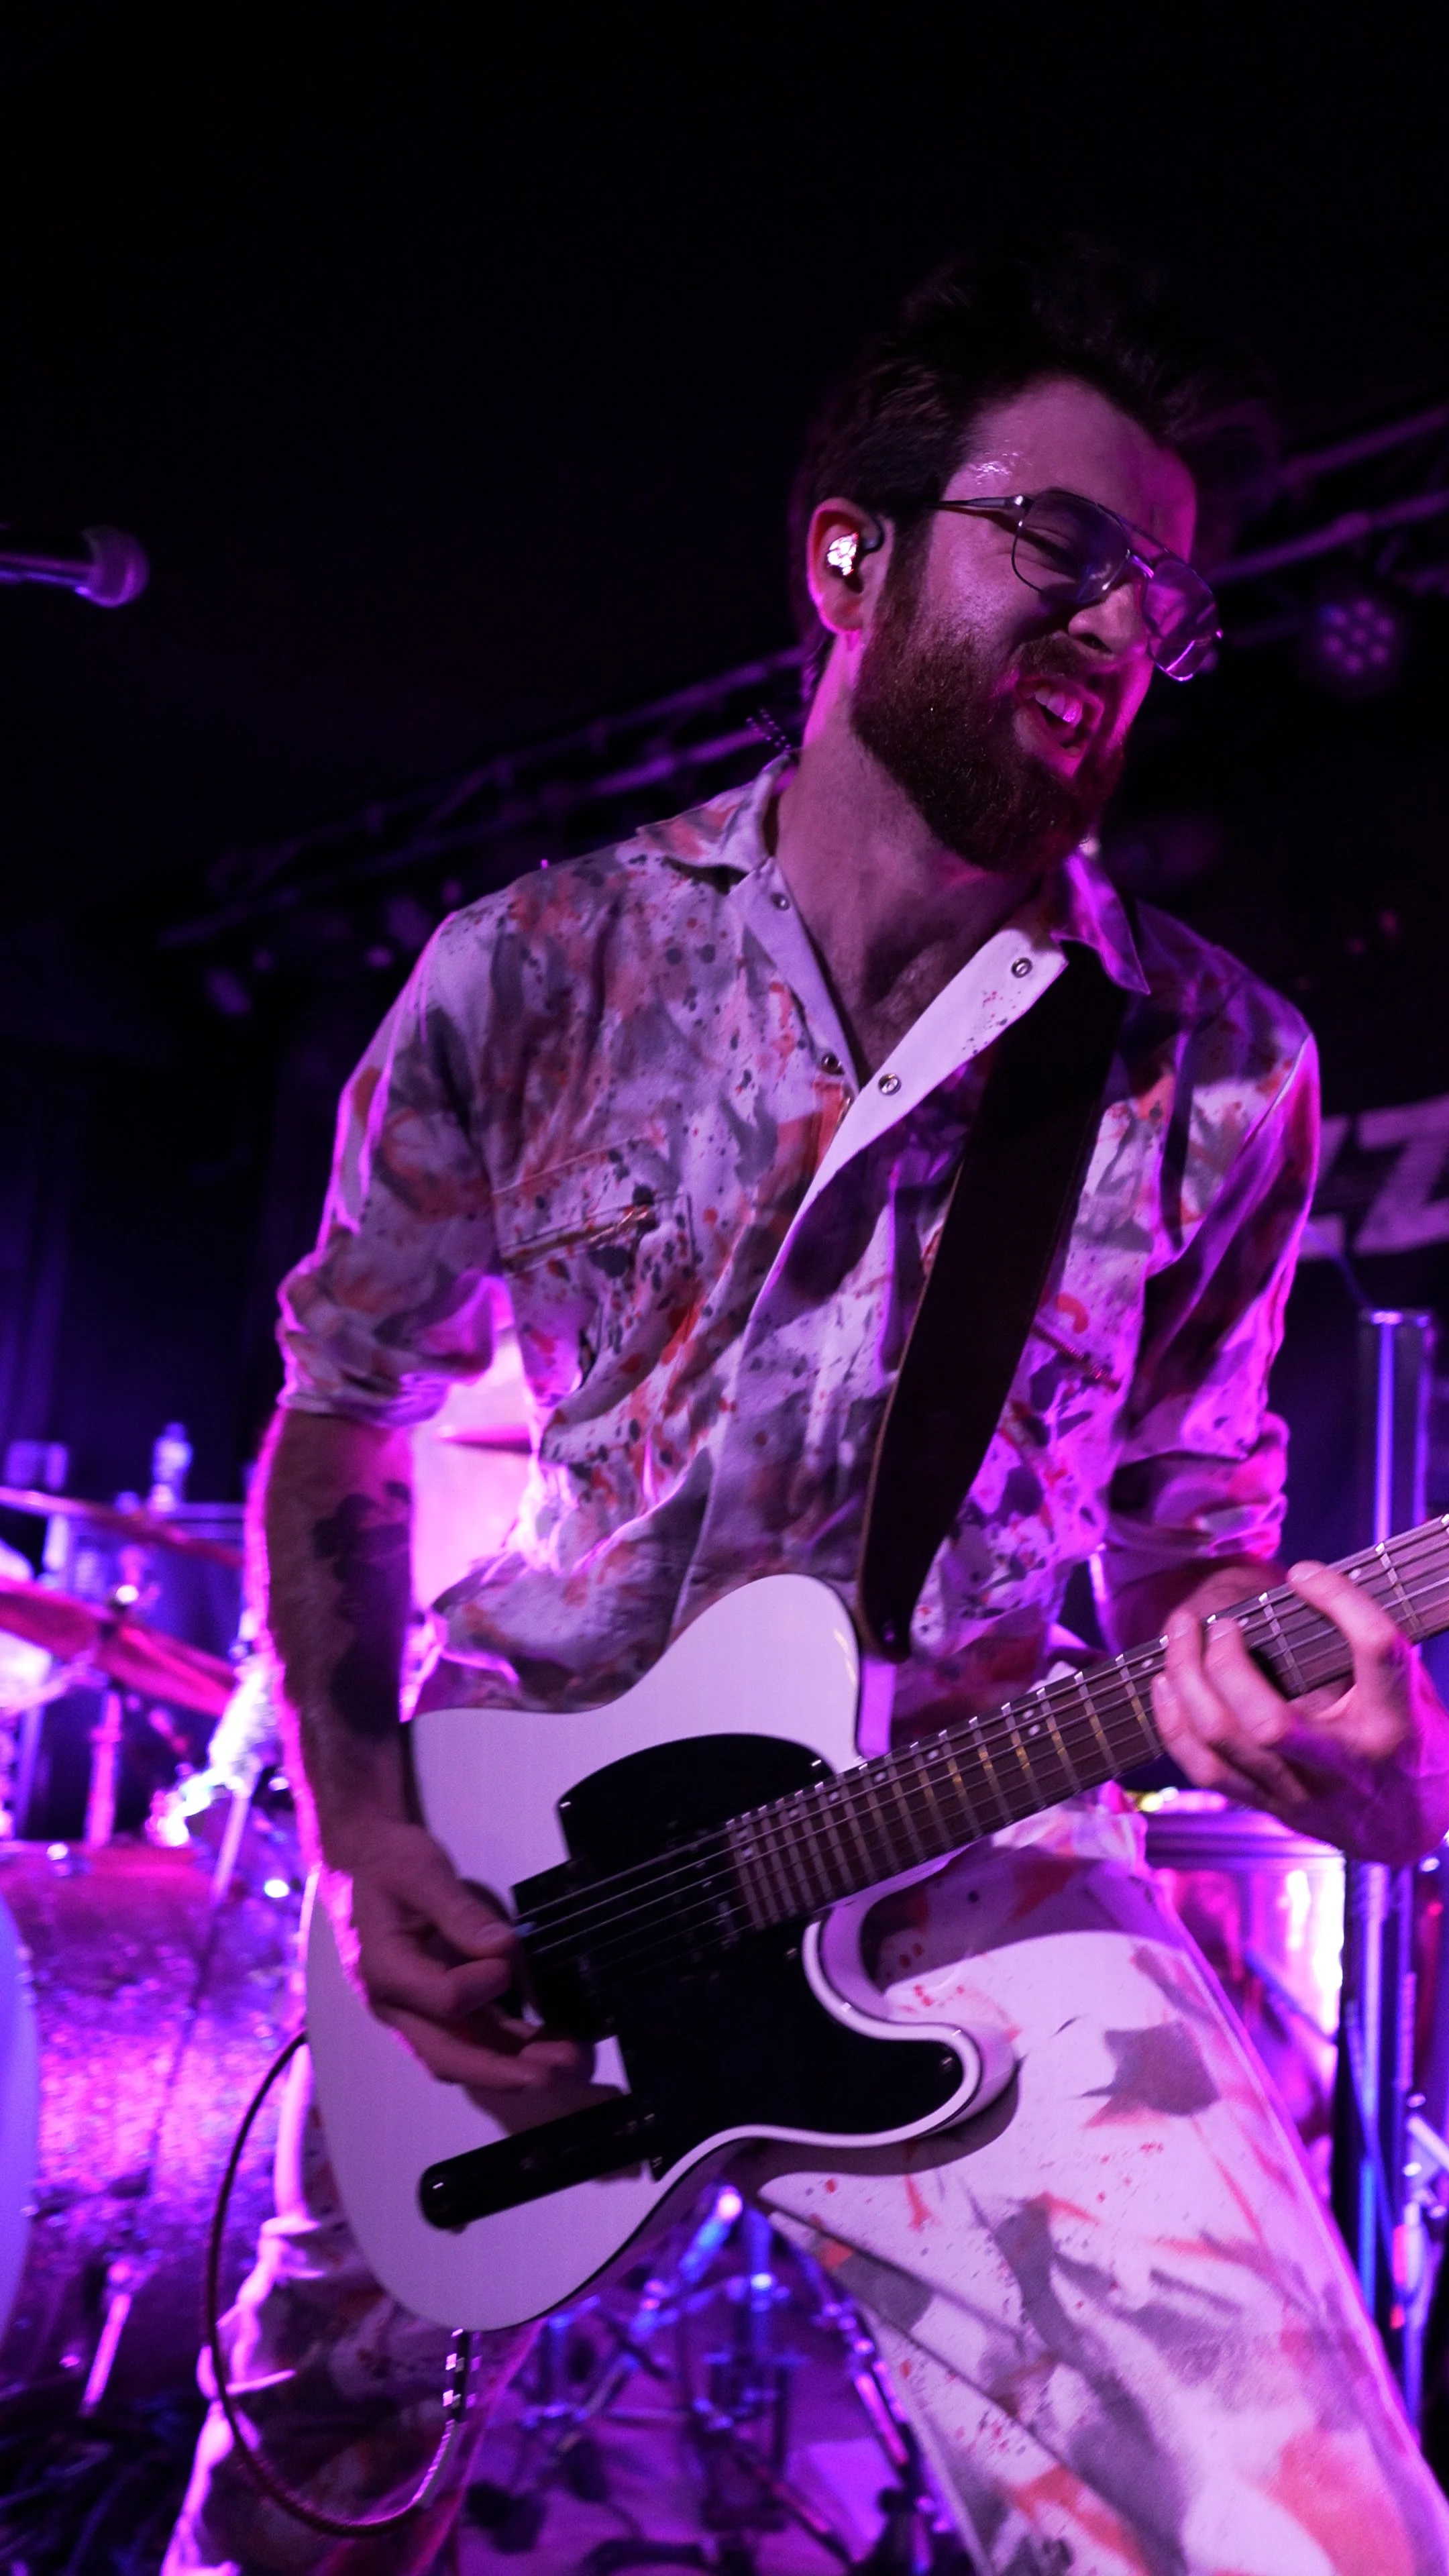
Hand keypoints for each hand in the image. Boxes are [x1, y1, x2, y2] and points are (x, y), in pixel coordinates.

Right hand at [323, 1819, 588, 2090]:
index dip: (483, 1985)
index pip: (442, 2000)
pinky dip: (510, 2048)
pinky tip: (549, 2046)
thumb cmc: (389, 1863)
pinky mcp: (436, 2008)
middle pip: (449, 2056)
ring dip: (516, 2067)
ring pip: (465, 2056)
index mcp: (385, 1968)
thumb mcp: (422, 1872)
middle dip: (505, 2071)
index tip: (508, 1958)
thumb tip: (504, 1949)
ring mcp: (416, 2012)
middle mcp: (397, 2004)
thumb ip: (460, 1912)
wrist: (363, 1865)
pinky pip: (473, 2038)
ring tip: (569, 2064)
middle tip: (555, 2073)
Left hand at [1150, 1559, 1448, 1862]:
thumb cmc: (1411, 1740)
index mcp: (1395, 1722)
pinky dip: (1175, 1723)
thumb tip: (1303, 1583)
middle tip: (1219, 1622)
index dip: (1340, 1600)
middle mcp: (1346, 1765)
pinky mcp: (1271, 1805)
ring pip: (1225, 1742)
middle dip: (1226, 1664)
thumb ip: (1368, 1650)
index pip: (1375, 1651)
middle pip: (1269, 1722)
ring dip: (1188, 1682)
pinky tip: (1165, 1684)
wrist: (1415, 1825)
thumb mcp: (1410, 1691)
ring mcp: (1302, 1792)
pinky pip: (1205, 1769)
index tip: (1304, 1571)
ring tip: (1179, 1636)